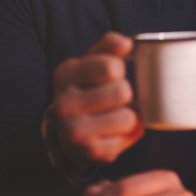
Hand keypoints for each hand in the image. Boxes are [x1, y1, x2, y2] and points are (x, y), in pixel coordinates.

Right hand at [52, 31, 142, 166]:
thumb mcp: (91, 62)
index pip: (110, 67)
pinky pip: (130, 137)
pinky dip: (129, 132)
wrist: (67, 131)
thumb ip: (109, 47)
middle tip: (114, 96)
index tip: (111, 74)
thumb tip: (127, 42)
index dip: (118, 69)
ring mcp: (76, 132)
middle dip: (125, 93)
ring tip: (116, 112)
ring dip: (130, 114)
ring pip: (129, 117)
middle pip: (123, 92)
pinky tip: (114, 129)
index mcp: (65, 75)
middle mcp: (65, 105)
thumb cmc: (86, 89)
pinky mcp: (92, 152)